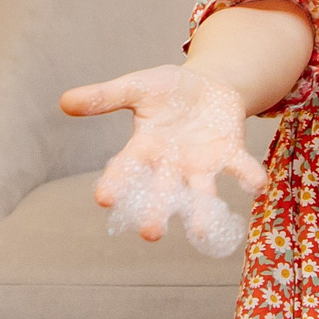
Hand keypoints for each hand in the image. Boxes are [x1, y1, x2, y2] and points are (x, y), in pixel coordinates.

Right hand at [60, 64, 263, 243]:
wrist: (209, 85)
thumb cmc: (167, 91)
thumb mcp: (136, 87)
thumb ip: (105, 96)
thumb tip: (63, 102)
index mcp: (143, 149)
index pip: (124, 170)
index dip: (115, 184)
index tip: (104, 199)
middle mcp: (170, 166)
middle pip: (160, 192)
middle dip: (155, 211)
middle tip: (150, 233)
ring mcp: (201, 164)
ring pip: (200, 193)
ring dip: (201, 213)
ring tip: (203, 233)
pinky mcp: (229, 154)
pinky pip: (240, 168)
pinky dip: (248, 177)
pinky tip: (255, 185)